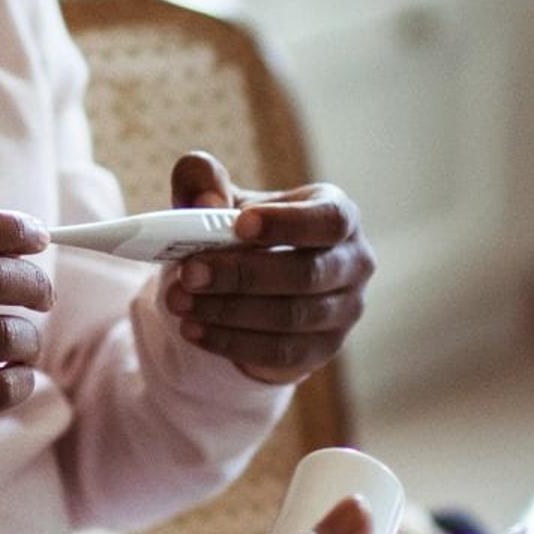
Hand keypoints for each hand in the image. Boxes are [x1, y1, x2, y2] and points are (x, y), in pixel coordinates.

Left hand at [163, 150, 370, 384]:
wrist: (251, 283)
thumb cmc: (242, 230)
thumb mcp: (220, 198)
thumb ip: (203, 181)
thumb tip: (205, 202)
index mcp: (338, 214)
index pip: (329, 219)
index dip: (288, 224)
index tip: (239, 225)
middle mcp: (353, 263)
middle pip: (307, 274)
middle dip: (242, 274)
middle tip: (189, 273)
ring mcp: (344, 311)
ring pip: (291, 317)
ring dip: (229, 311)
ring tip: (180, 302)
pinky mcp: (322, 349)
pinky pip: (280, 352)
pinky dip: (231, 342)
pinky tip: (194, 329)